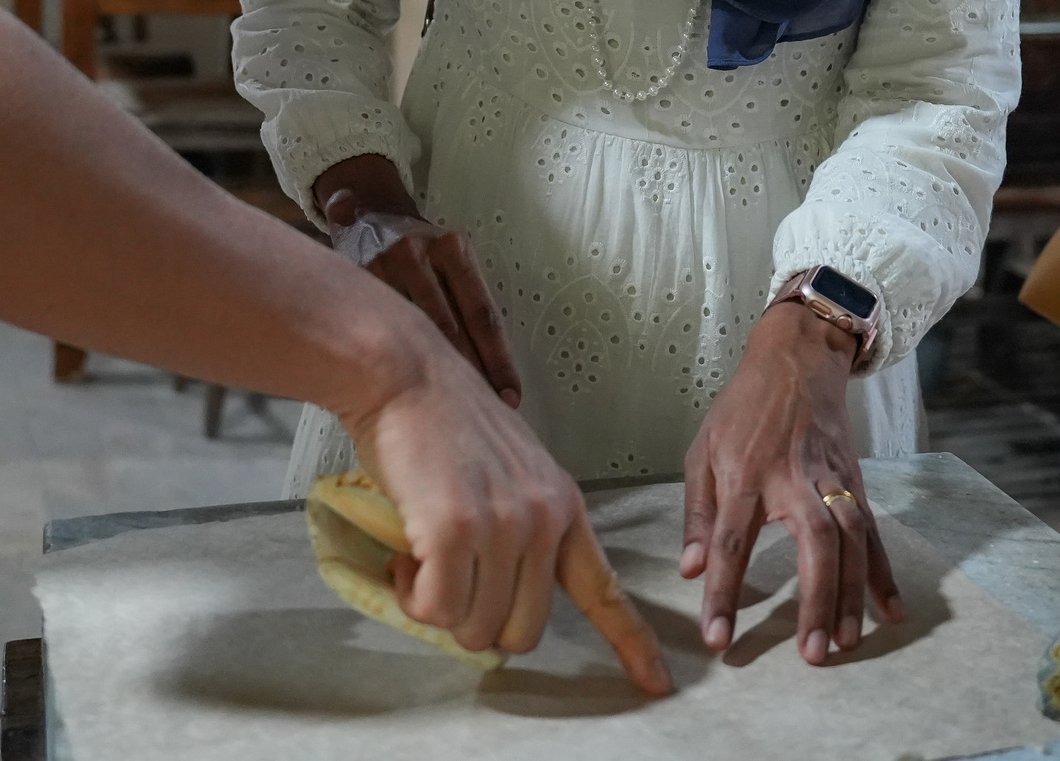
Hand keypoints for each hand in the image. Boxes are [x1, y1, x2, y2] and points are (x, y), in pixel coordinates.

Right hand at [316, 156, 522, 406]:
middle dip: (470, 374)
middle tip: (485, 411)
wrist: (368, 211)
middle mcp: (418, 254)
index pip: (482, 313)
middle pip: (451, 329)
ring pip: (413, 333)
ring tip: (450, 410)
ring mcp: (381, 268)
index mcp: (454, 249)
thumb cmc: (421, 249)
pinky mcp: (353, 283)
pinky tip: (404, 387)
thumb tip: (492, 358)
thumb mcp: (450, 256)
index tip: (510, 393)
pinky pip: (379, 328)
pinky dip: (395, 360)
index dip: (498, 359)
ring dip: (434, 375)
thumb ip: (467, 297)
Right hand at [347, 347, 672, 695]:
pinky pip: (437, 607)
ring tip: (421, 558)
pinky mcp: (457, 531)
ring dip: (438, 607)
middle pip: (525, 631)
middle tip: (447, 582)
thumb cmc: (446, 422)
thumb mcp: (513, 472)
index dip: (633, 643)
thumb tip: (501, 595)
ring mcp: (504, 527)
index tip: (656, 682)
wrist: (406, 377)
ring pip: (477, 627)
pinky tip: (404, 556)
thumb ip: (522, 530)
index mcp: (564, 507)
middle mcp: (543, 520)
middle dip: (479, 622)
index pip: (608, 589)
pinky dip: (412, 595)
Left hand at [679, 301, 902, 665]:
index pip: (732, 542)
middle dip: (815, 600)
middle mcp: (794, 479)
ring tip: (847, 643)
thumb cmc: (742, 409)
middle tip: (812, 654)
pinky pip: (873, 533)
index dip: (723, 593)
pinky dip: (882, 573)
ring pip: (851, 541)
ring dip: (852, 594)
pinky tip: (889, 611)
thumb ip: (697, 513)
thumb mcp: (702, 450)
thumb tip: (690, 571)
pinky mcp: (855, 483)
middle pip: (812, 543)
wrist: (797, 360)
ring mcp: (832, 480)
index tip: (718, 638)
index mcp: (745, 474)